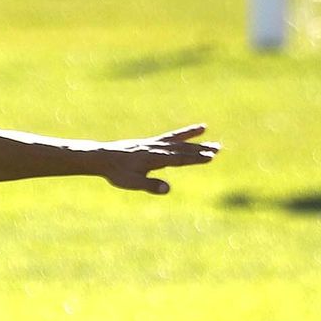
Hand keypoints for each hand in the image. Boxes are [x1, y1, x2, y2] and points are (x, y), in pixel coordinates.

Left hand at [93, 124, 219, 193]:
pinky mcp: (151, 142)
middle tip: (218, 149)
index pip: (179, 159)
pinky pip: (170, 137)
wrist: (103, 157)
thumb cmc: (117, 172)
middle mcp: (157, 148)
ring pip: (179, 142)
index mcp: (154, 158)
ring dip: (195, 141)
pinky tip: (194, 131)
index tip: (210, 157)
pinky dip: (183, 134)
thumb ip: (150, 185)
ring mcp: (154, 144)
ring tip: (211, 138)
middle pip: (183, 149)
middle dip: (200, 150)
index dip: (195, 158)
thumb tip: (168, 189)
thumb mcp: (132, 182)